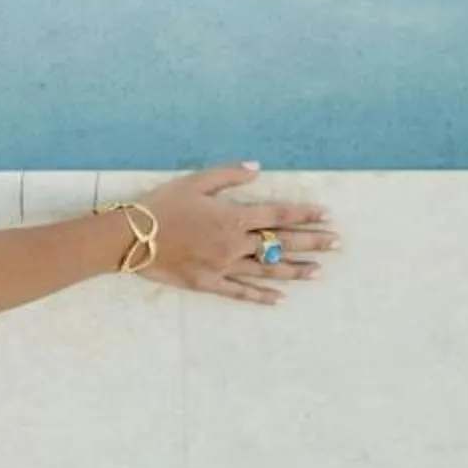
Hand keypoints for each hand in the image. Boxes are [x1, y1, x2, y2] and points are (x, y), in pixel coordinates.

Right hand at [124, 162, 334, 305]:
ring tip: (318, 271)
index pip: (278, 214)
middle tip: (337, 244)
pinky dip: (262, 296)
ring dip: (296, 271)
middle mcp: (234, 243)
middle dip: (312, 243)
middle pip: (281, 243)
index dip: (304, 214)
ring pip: (268, 271)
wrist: (131, 237)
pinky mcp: (209, 283)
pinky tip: (280, 299)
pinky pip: (241, 292)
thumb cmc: (161, 205)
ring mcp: (223, 266)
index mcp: (232, 216)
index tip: (326, 215)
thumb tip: (257, 168)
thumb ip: (227, 175)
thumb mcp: (193, 181)